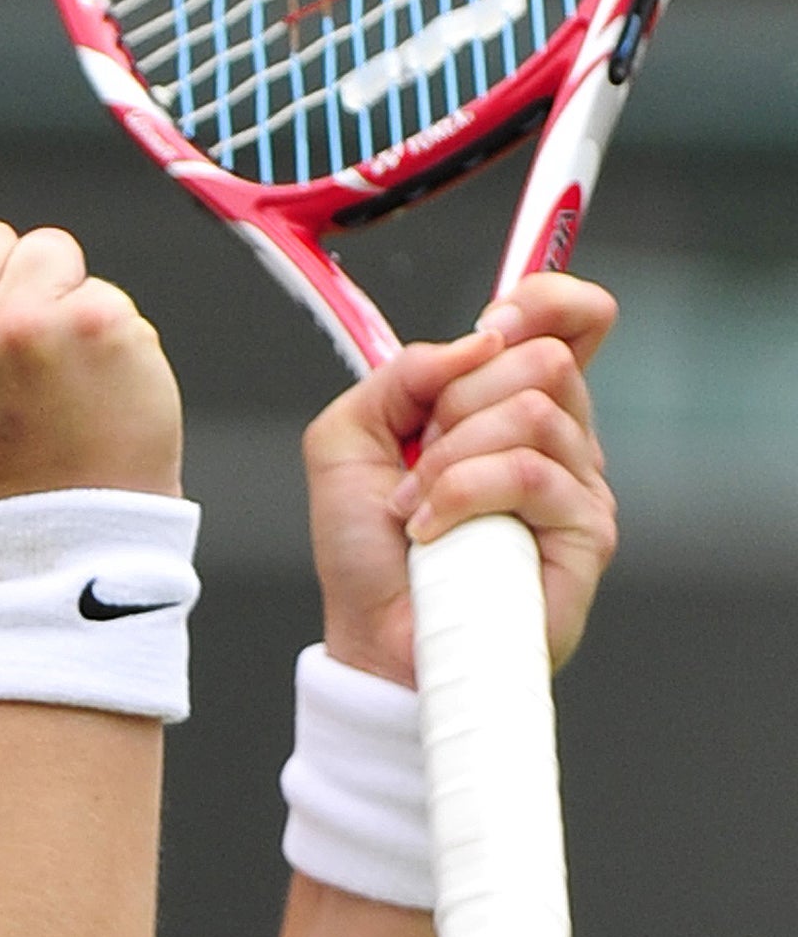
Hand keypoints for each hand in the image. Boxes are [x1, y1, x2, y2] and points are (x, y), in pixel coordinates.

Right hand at [0, 185, 183, 513]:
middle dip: (6, 289)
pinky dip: (101, 326)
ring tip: (49, 375)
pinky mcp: (90, 322)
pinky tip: (87, 381)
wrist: (58, 538)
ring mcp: (16, 324)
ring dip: (56, 299)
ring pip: (43, 249)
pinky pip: (94, 281)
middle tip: (12, 374)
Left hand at [304, 272, 618, 684]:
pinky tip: (435, 533)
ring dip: (446, 459)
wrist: (373, 636)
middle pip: (542, 356)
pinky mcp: (588, 531)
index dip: (541, 301)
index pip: (569, 319)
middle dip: (454, 401)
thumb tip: (474, 340)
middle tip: (420, 456)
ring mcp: (578, 483)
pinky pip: (526, 471)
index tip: (487, 330)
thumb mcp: (348, 435)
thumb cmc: (366, 549)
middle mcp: (557, 436)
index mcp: (507, 402)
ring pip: (530, 411)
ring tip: (417, 509)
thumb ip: (401, 372)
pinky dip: (459, 495)